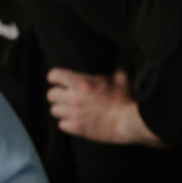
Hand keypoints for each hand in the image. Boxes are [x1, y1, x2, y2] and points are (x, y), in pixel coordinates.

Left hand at [46, 68, 162, 146]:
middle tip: (65, 95)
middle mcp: (74, 99)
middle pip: (50, 94)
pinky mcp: (78, 129)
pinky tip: (74, 120)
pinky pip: (61, 125)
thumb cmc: (127, 98)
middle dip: (57, 94)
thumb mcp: (122, 78)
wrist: (131, 123)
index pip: (54, 76)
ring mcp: (75, 115)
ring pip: (54, 110)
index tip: (58, 79)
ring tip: (69, 108)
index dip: (55, 77)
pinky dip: (66, 122)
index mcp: (82, 83)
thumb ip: (117, 65)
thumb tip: (121, 53)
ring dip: (61, 108)